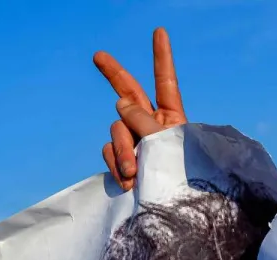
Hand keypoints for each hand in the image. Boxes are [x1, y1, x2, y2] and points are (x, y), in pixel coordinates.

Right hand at [95, 27, 186, 191]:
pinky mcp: (122, 161)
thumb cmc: (178, 174)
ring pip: (115, 131)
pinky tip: (129, 181)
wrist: (173, 210)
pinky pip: (109, 154)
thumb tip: (119, 102)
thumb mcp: (163, 142)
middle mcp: (150, 125)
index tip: (160, 32)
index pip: (165, 81)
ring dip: (122, 150)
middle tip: (98, 55)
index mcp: (170, 116)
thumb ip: (140, 119)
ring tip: (134, 171)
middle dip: (113, 73)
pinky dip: (116, 165)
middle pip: (128, 93)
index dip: (162, 57)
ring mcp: (134, 143)